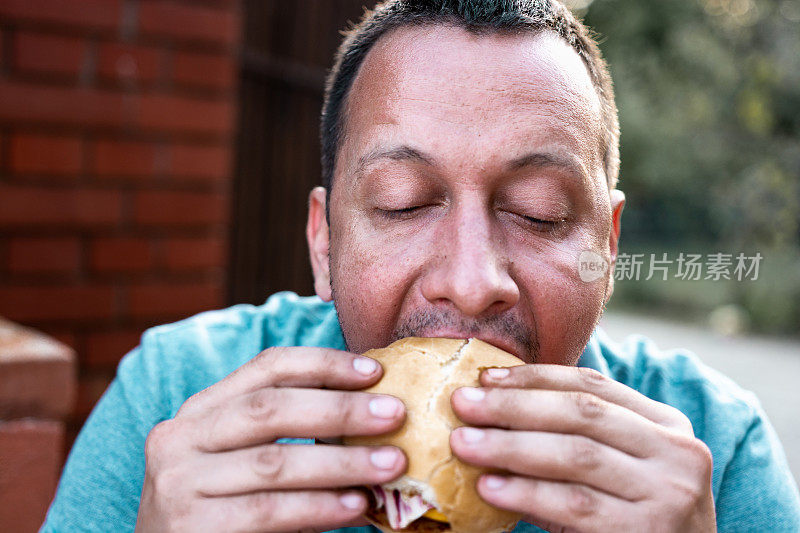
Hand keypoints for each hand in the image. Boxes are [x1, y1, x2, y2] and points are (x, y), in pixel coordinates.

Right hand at [135, 347, 407, 531]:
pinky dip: (319, 506)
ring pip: (273, 461)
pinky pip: (267, 509)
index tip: (374, 371)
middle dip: (340, 409)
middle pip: (270, 408)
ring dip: (341, 461)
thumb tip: (373, 414)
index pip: (266, 368)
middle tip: (395, 414)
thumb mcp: (247, 461)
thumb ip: (291, 435)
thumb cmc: (226, 510)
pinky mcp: (190, 526)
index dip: (323, 364)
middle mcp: (180, 438)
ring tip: (390, 464)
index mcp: (201, 410)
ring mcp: (179, 483)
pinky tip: (357, 505)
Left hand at [449, 365, 715, 532]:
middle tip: (463, 403)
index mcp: (666, 425)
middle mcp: (677, 452)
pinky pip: (576, 504)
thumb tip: (493, 412)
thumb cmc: (633, 520)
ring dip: (511, 446)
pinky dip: (528, 493)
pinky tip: (490, 488)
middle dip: (514, 405)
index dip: (535, 378)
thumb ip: (576, 438)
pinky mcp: (649, 531)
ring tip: (465, 444)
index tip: (485, 377)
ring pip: (576, 455)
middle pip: (582, 413)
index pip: (593, 385)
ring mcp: (669, 492)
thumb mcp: (618, 470)